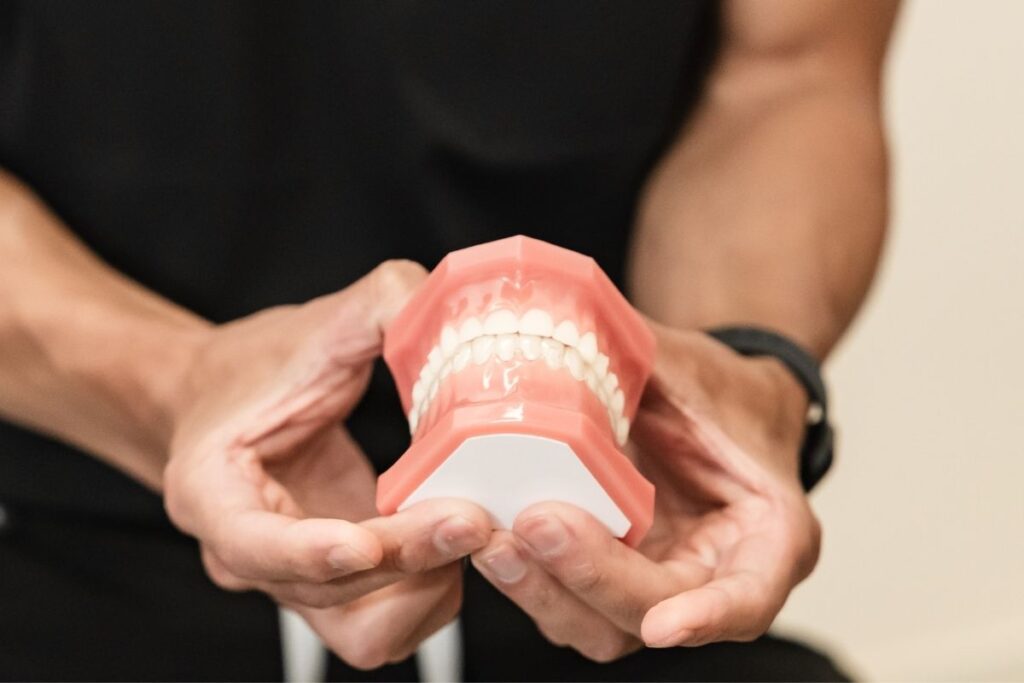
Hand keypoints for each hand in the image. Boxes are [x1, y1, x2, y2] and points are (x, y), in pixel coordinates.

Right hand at [163, 261, 491, 668]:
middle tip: (468, 516)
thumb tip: (457, 316)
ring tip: (467, 523)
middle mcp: (251, 556)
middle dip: (404, 559)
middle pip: (328, 593)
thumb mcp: (313, 324)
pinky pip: (394, 619)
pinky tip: (457, 534)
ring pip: (366, 630)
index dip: (308, 552)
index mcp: (213, 492)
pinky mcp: (342, 586)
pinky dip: (434, 590)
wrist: (230, 400)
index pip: (254, 545)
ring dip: (425, 587)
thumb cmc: (256, 368)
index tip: (362, 540)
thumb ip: (383, 305)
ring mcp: (298, 580)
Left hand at [471, 323, 820, 660]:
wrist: (709, 404)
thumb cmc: (717, 391)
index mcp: (766, 534)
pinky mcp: (606, 578)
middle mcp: (712, 576)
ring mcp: (654, 584)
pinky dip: (524, 577)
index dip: (708, 616)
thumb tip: (562, 326)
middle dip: (588, 577)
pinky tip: (484, 536)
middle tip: (536, 521)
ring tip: (492, 536)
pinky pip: (562, 599)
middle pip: (652, 612)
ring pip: (598, 625)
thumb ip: (640, 360)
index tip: (663, 625)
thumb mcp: (691, 368)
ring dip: (541, 590)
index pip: (749, 595)